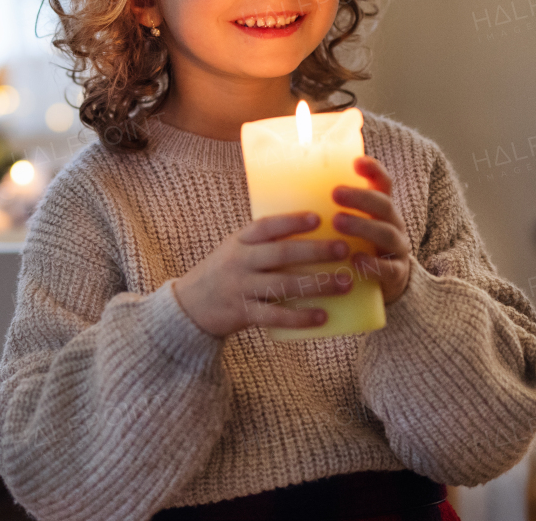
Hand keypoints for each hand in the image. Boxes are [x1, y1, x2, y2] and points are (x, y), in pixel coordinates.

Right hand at [172, 212, 355, 338]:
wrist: (190, 305)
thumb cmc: (224, 272)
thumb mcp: (236, 249)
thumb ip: (264, 242)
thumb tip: (314, 232)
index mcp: (239, 241)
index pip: (266, 226)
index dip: (292, 221)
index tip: (318, 218)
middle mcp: (240, 262)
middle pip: (280, 254)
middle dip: (315, 251)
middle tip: (344, 249)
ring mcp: (241, 288)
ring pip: (283, 285)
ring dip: (317, 284)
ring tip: (345, 283)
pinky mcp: (244, 313)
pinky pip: (275, 316)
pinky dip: (300, 317)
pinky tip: (323, 316)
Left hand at [332, 156, 411, 304]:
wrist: (380, 286)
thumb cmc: (351, 248)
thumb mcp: (342, 226)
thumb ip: (323, 210)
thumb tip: (277, 189)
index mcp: (379, 209)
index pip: (382, 183)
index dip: (373, 170)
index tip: (356, 161)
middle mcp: (392, 224)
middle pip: (383, 204)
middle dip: (360, 197)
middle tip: (335, 193)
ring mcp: (397, 249)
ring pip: (386, 233)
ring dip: (362, 226)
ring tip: (338, 222)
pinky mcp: (396, 275)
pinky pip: (389, 269)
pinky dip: (373, 264)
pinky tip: (356, 261)